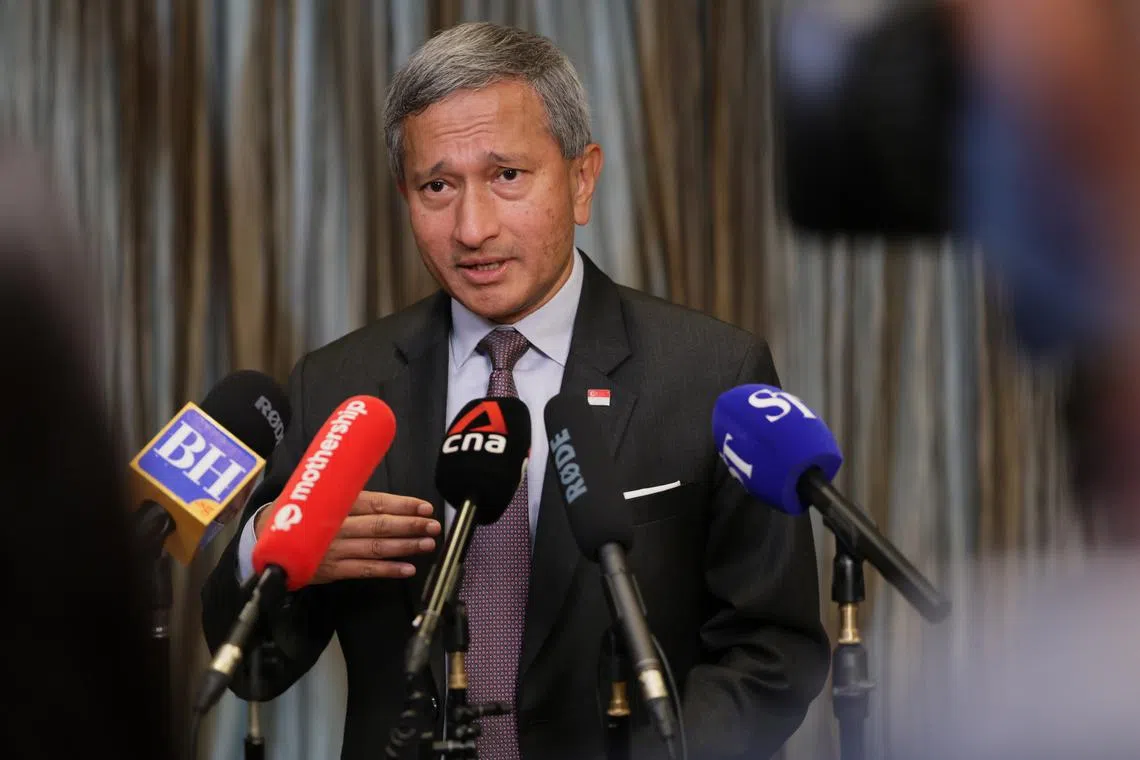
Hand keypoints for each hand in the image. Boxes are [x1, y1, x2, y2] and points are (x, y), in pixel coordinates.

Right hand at [255, 491, 440, 582]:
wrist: (267, 540)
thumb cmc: (303, 514)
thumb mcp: (322, 496)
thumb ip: (351, 496)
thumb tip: (390, 497)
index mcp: (336, 503)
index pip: (376, 503)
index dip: (403, 505)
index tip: (425, 507)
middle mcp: (337, 526)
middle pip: (379, 525)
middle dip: (410, 526)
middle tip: (433, 527)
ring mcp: (334, 550)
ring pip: (375, 548)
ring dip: (404, 547)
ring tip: (427, 545)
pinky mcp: (332, 570)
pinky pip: (364, 570)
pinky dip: (387, 570)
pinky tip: (408, 569)